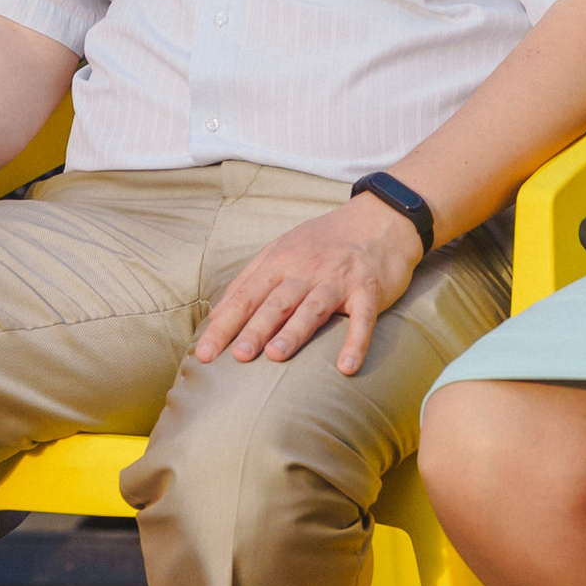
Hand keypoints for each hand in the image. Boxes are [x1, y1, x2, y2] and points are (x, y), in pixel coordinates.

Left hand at [192, 198, 423, 377]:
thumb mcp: (282, 249)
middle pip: (276, 303)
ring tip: (276, 356)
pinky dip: (355, 342)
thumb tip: (216, 315)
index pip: (246, 297)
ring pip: (312, 308)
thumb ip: (249, 280)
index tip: (204, 354)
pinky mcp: (369, 290)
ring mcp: (338, 280)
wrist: (380, 218)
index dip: (225, 325)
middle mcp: (306, 270)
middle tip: (237, 356)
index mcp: (280, 261)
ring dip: (294, 332)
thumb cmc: (324, 241)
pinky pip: (362, 320)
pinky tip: (346, 367)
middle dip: (255, 329)